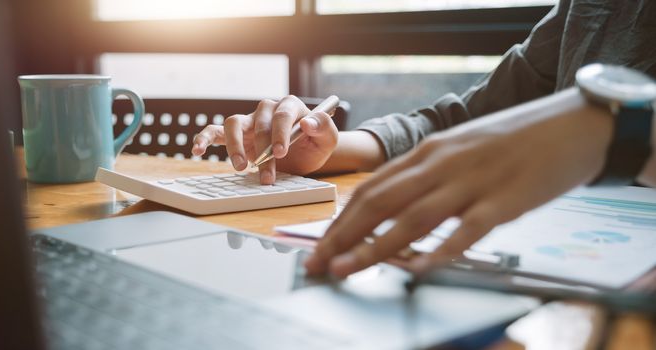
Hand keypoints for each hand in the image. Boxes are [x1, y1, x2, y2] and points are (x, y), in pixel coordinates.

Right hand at [191, 95, 338, 183]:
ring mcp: (249, 120)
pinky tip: (197, 150)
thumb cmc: (315, 144)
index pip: (281, 115)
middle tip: (267, 175)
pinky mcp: (236, 133)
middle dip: (263, 153)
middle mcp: (267, 109)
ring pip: (233, 123)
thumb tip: (307, 121)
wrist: (306, 154)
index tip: (279, 153)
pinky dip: (204, 138)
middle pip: (259, 125)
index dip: (279, 133)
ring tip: (241, 167)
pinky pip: (215, 131)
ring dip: (235, 146)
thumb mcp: (328, 139)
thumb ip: (323, 127)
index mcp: (290, 106)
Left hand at [305, 88, 613, 277]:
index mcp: (428, 152)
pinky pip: (468, 228)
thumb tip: (395, 208)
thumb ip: (429, 176)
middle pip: (381, 203)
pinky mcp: (506, 199)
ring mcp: (473, 181)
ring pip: (413, 217)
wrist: (572, 121)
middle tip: (316, 265)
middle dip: (343, 236)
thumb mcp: (460, 150)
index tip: (320, 246)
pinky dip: (441, 249)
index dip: (341, 220)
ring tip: (345, 270)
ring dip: (374, 247)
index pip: (372, 189)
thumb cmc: (513, 140)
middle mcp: (441, 164)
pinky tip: (420, 269)